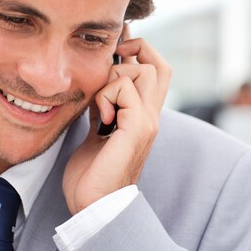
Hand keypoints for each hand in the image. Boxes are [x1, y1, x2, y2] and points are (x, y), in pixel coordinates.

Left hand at [62, 36, 170, 214]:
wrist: (92, 206)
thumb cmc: (92, 173)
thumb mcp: (96, 130)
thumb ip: (103, 107)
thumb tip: (97, 83)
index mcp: (142, 116)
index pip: (156, 71)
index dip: (140, 50)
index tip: (116, 44)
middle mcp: (151, 117)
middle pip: (159, 64)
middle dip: (133, 51)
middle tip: (110, 59)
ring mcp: (147, 122)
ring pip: (143, 70)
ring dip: (114, 76)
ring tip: (99, 104)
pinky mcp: (138, 129)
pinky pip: (127, 89)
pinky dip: (107, 94)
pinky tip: (99, 116)